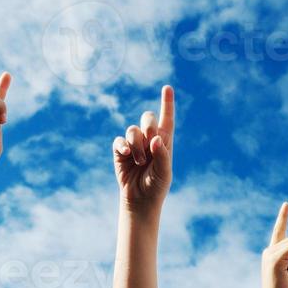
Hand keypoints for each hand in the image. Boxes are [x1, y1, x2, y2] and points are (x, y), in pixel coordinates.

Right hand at [114, 85, 174, 212]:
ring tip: (140, 161)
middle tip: (151, 143)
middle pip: (147, 117)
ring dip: (137, 144)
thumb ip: (162, 155)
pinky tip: (126, 154)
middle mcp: (149, 139)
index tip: (167, 87)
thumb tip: (156, 139)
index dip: (167, 103)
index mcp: (164, 141)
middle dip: (148, 126)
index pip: (167, 118)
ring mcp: (134, 144)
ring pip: (132, 130)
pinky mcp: (120, 151)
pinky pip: (119, 141)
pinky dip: (123, 146)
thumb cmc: (156, 186)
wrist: (140, 200)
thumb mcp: (164, 172)